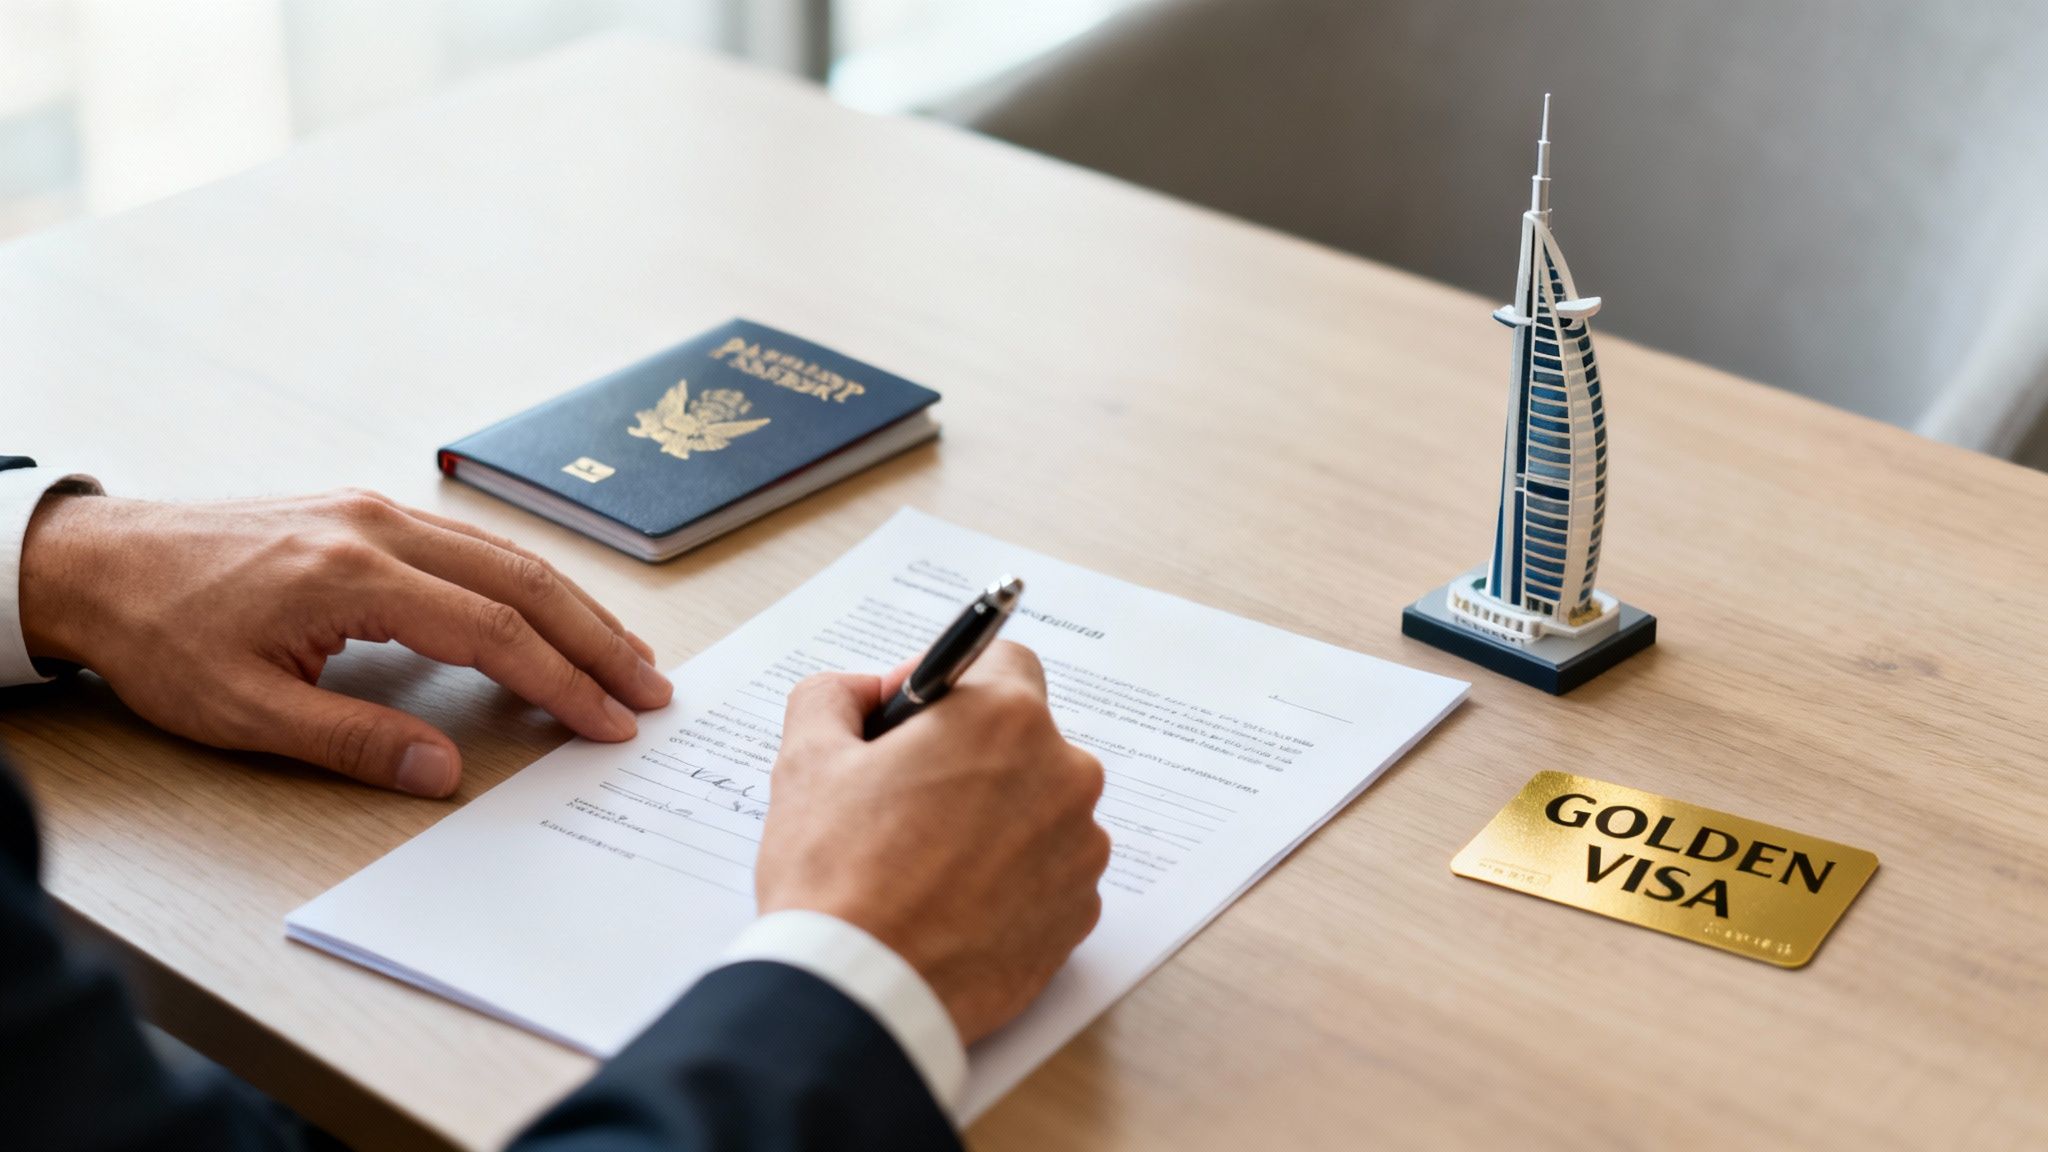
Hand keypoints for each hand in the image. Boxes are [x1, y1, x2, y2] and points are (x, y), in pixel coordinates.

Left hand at [17, 489, 670, 796]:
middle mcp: (379, 528)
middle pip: (523, 582)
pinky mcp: (366, 513)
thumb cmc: (161, 636)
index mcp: (354, 577)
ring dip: (573, 608)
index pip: (494, 633)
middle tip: (650, 689)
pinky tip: (552, 612)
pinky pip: (472, 545)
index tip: (611, 722)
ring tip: (624, 656)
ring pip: (506, 555)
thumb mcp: (245, 712)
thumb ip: (355, 741)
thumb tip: (447, 775)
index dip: (563, 683)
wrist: (97, 561)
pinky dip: (527, 583)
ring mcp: (376, 512)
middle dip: (596, 640)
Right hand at [755, 642, 1110, 1043]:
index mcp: (1005, 719)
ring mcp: (1080, 849)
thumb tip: (864, 692)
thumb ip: (836, 696)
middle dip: (971, 756)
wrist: (863, 992)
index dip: (952, 685)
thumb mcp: (806, 758)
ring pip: (1038, 808)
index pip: (1002, 661)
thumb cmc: (836, 875)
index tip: (912, 721)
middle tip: (905, 800)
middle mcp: (1063, 775)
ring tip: (925, 864)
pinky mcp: (1080, 913)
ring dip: (994, 819)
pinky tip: (953, 905)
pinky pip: (1049, 874)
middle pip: (1022, 739)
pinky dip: (1011, 880)